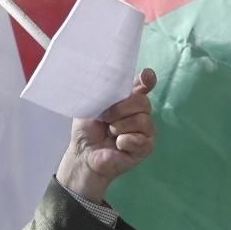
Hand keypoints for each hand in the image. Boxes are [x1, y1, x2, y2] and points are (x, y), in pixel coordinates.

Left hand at [56, 69, 156, 202]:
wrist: (83, 153)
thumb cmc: (87, 129)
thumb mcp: (92, 104)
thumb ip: (106, 91)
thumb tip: (115, 78)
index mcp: (128, 98)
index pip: (144, 84)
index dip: (147, 79)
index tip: (146, 77)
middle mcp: (140, 112)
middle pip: (142, 102)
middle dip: (120, 109)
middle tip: (105, 119)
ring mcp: (145, 130)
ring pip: (142, 120)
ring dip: (119, 127)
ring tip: (110, 134)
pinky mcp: (146, 147)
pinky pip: (141, 139)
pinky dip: (125, 141)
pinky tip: (118, 145)